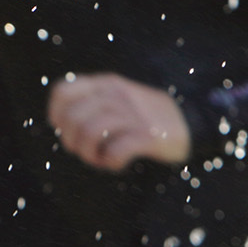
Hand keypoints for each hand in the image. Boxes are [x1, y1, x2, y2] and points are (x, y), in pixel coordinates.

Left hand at [46, 73, 190, 172]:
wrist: (191, 123)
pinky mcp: (148, 136)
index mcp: (106, 84)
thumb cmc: (145, 116)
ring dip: (89, 154)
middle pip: (73, 117)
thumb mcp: (118, 98)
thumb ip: (92, 102)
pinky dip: (111, 162)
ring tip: (99, 159)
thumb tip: (60, 122)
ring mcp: (133, 115)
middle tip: (85, 151)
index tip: (66, 130)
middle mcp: (117, 95)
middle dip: (71, 141)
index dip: (56, 115)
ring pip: (90, 133)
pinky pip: (116, 151)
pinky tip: (117, 163)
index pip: (63, 91)